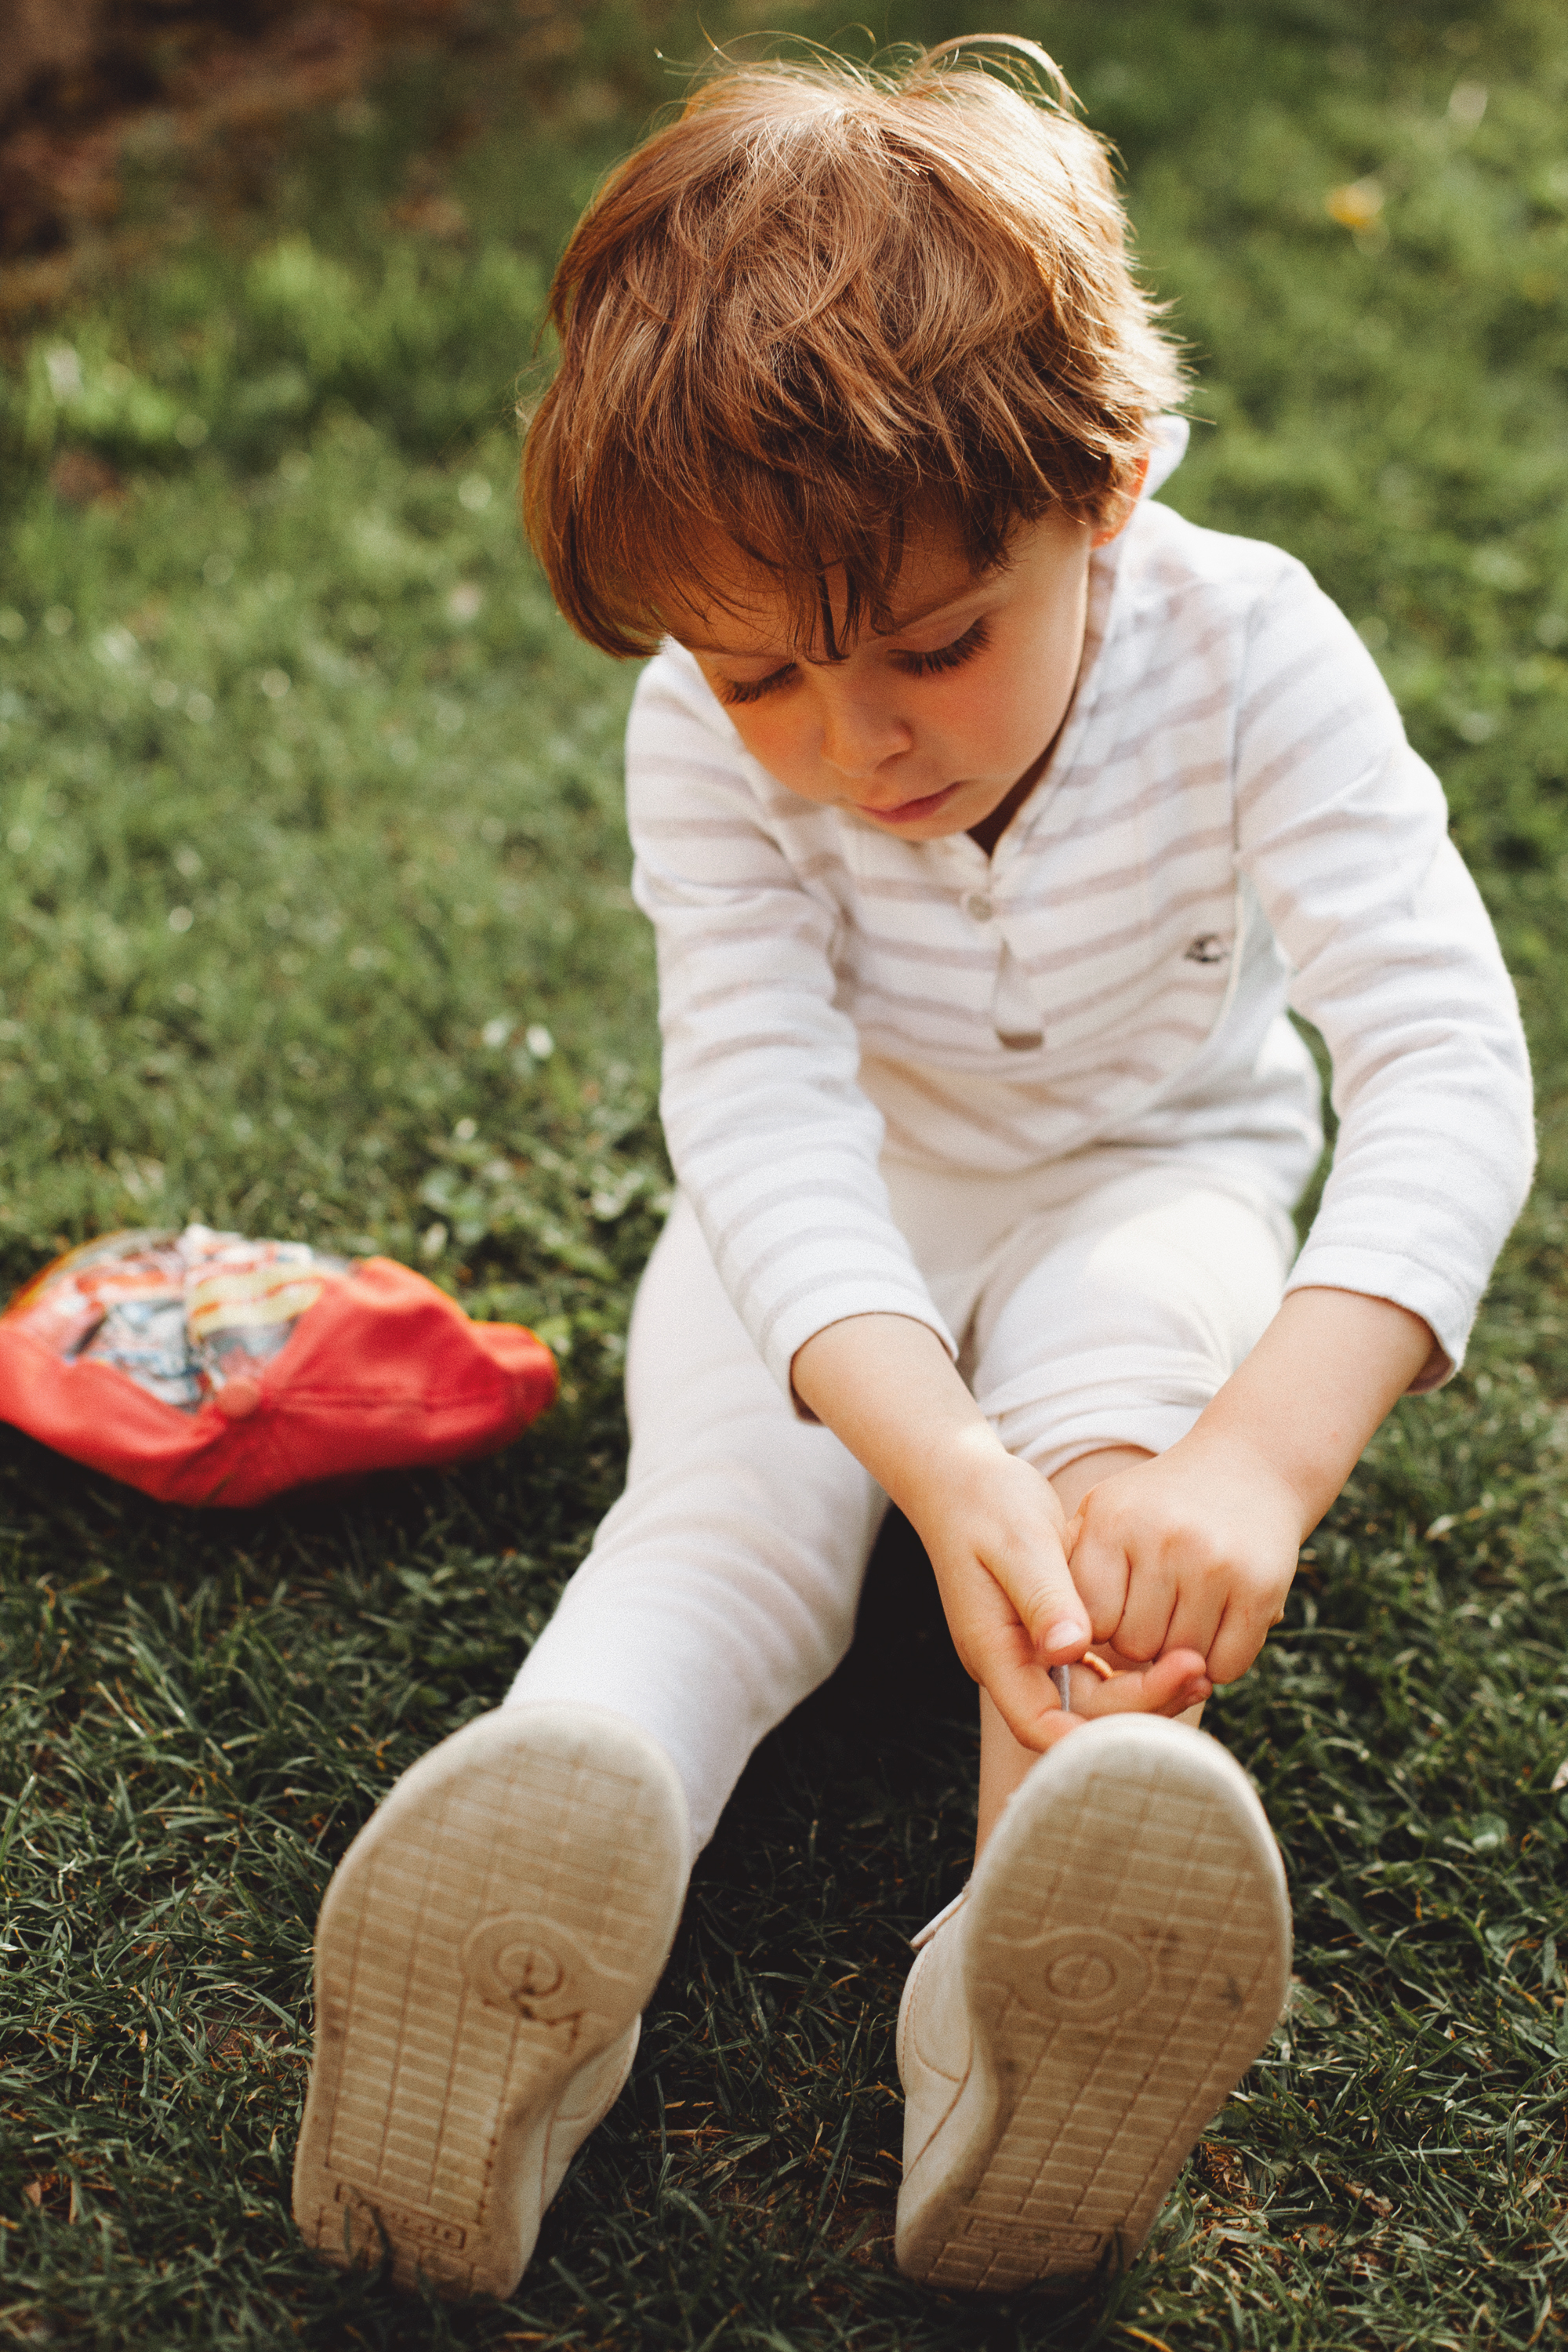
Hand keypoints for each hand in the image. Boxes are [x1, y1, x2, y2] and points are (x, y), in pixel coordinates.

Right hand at [912, 1438, 1211, 1747]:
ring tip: (1198, 1667)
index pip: (1042, 1724)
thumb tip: (1071, 1649)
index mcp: (994, 1651)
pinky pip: (1093, 1674)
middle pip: (1078, 1720)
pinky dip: (1132, 1671)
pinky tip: (1173, 1652)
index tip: (1166, 1685)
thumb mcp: (1018, 1542)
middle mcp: (1010, 1665)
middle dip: (1140, 1706)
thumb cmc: (988, 1502)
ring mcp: (1028, 1655)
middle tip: (1199, 1670)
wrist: (962, 1481)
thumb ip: (1043, 1597)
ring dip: (1143, 1692)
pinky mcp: (1047, 1638)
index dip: (1100, 1733)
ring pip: (1091, 1701)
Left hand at [1063, 1429, 1303, 1685]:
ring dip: (1182, 1652)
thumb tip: (1051, 1644)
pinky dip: (1220, 1661)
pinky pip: (1227, 1666)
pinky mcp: (1262, 1589)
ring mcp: (1216, 1565)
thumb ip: (1072, 1566)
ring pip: (1181, 1660)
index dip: (1100, 1625)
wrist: (1251, 1465)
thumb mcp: (1106, 1511)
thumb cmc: (1161, 1503)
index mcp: (1114, 1521)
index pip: (1089, 1620)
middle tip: (1156, 1609)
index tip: (1115, 1608)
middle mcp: (1164, 1540)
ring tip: (1185, 1612)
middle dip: (1142, 1639)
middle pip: (1135, 1646)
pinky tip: (1217, 1624)